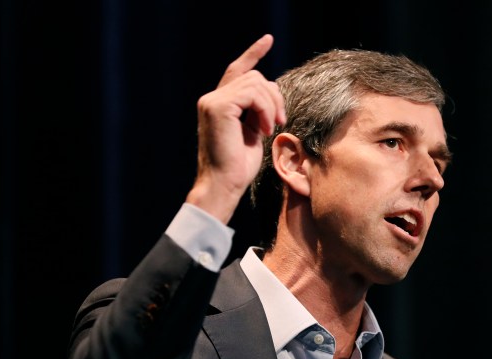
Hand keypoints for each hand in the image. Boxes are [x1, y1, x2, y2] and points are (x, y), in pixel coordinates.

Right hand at [186, 34, 285, 223]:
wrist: (224, 185)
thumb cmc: (238, 167)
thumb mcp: (252, 133)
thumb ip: (256, 111)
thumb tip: (270, 94)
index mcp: (219, 104)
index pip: (237, 71)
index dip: (253, 54)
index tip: (268, 40)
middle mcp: (212, 98)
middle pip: (254, 77)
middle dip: (274, 96)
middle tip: (279, 121)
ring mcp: (212, 101)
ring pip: (256, 82)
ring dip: (271, 105)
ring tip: (269, 127)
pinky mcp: (218, 106)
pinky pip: (253, 93)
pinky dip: (265, 109)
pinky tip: (263, 128)